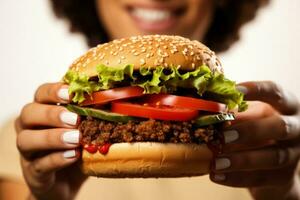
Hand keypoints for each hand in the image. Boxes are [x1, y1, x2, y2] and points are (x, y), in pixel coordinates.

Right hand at [16, 83, 86, 199]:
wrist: (67, 181)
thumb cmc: (77, 147)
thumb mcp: (87, 129)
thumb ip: (93, 115)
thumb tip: (112, 98)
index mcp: (43, 110)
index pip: (41, 93)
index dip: (54, 91)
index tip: (71, 94)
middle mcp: (30, 127)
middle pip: (29, 113)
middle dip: (52, 114)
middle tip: (74, 119)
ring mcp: (28, 151)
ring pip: (26, 139)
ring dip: (53, 137)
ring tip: (76, 139)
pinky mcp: (33, 172)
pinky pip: (39, 164)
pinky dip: (57, 159)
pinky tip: (73, 156)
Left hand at [209, 81, 299, 198]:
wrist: (271, 169)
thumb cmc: (256, 133)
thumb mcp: (248, 118)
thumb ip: (234, 113)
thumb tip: (206, 108)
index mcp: (284, 106)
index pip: (275, 92)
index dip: (257, 90)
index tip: (235, 90)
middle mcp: (295, 128)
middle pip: (280, 127)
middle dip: (251, 130)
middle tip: (224, 136)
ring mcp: (293, 154)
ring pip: (273, 157)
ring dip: (242, 160)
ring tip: (215, 162)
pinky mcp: (284, 178)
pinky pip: (262, 178)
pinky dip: (237, 178)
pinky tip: (216, 175)